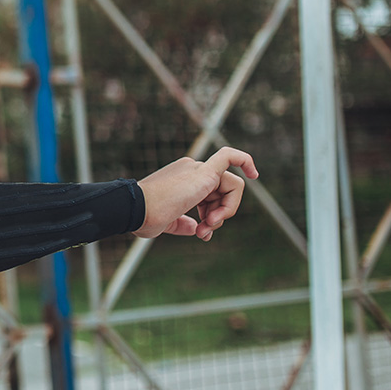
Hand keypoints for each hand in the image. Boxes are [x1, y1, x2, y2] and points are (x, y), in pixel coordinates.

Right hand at [134, 147, 258, 240]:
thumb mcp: (166, 222)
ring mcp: (197, 169)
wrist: (136, 210)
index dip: (211, 214)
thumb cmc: (144, 217)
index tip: (202, 230)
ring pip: (230, 186)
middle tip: (204, 231)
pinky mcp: (205, 173)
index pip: (209, 195)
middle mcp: (190, 169)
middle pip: (222, 192)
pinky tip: (255, 173)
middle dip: (219, 216)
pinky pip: (231, 157)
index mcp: (181, 179)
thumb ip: (182, 223)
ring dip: (227, 210)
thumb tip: (195, 228)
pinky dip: (246, 161)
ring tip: (208, 224)